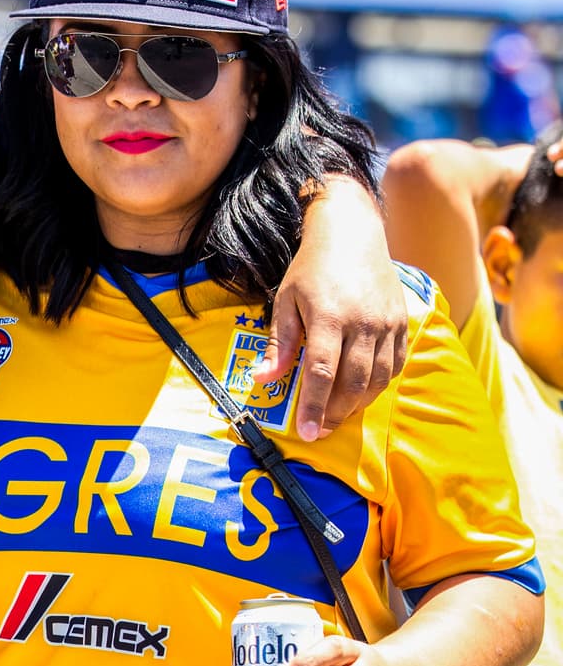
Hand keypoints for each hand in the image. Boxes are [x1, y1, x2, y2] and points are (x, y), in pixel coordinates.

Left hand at [254, 177, 407, 441]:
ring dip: (358, 404)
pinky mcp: (402, 323)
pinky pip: (395, 365)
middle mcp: (363, 322)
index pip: (322, 373)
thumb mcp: (286, 301)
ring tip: (338, 415)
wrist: (352, 233)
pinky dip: (379, 386)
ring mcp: (387, 323)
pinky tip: (362, 392)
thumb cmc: (312, 269)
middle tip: (320, 430)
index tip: (307, 432)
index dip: (314, 407)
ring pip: (378, 379)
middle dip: (336, 413)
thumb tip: (262, 379)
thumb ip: (278, 344)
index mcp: (329, 316)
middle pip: (353, 383)